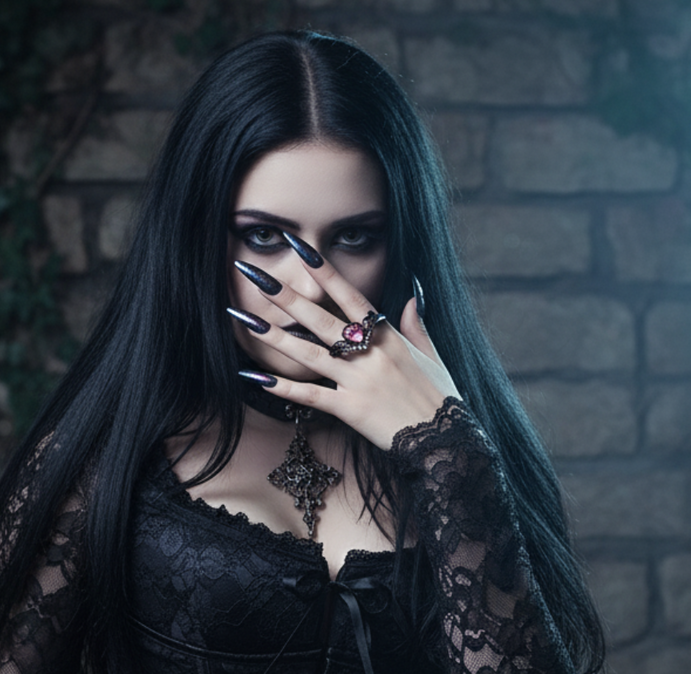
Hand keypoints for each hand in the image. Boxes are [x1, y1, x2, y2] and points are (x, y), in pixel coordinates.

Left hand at [231, 252, 460, 450]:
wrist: (446, 439)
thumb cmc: (440, 397)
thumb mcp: (432, 356)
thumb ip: (416, 324)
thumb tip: (412, 295)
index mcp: (388, 337)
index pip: (351, 296)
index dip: (325, 272)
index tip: (301, 250)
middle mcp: (370, 355)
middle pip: (321, 320)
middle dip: (287, 297)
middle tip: (257, 277)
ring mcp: (358, 382)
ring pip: (309, 354)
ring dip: (275, 336)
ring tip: (245, 319)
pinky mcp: (350, 409)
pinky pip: (311, 396)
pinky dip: (283, 387)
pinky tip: (257, 376)